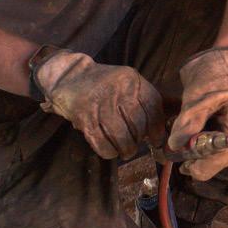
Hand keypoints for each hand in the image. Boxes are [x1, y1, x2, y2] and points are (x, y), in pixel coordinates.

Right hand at [34, 50, 164, 158]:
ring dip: (125, 148)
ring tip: (126, 151)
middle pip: (137, 122)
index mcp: (132, 79)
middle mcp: (118, 89)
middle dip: (139, 139)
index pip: (152, 105)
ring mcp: (100, 103)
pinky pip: (100, 140)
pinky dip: (107, 151)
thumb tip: (159, 127)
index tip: (157, 139)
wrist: (69, 75)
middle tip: (137, 145)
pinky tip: (110, 152)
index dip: (157, 126)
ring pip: (120, 134)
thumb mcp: (126, 81)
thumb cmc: (103, 83)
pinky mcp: (84, 116)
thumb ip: (141, 98)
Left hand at [167, 47, 227, 180]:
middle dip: (204, 159)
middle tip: (182, 151)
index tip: (183, 161)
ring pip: (226, 155)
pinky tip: (200, 134)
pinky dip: (211, 144)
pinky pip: (227, 146)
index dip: (204, 162)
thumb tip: (175, 146)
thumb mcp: (196, 96)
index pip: (227, 155)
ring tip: (189, 140)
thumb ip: (188, 122)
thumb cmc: (213, 73)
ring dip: (206, 151)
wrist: (226, 58)